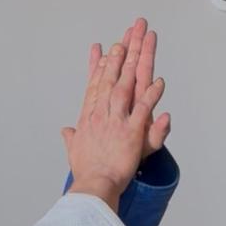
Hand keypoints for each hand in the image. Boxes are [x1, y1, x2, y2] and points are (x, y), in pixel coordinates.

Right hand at [62, 17, 165, 209]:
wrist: (94, 187)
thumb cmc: (86, 173)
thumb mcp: (75, 152)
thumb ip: (72, 139)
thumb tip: (65, 131)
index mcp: (89, 119)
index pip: (95, 86)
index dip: (99, 67)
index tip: (102, 50)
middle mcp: (101, 115)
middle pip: (110, 80)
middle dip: (118, 57)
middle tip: (124, 37)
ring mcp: (116, 122)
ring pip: (125, 88)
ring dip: (132, 66)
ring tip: (139, 50)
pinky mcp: (131, 133)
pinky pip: (144, 109)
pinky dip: (152, 95)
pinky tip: (159, 82)